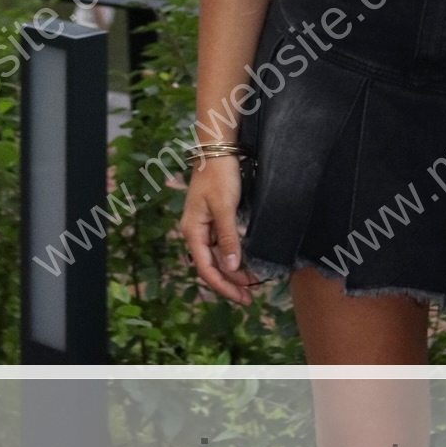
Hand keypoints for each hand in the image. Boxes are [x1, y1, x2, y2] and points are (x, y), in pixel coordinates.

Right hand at [180, 158, 260, 303]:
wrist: (217, 150)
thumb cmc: (219, 176)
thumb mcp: (224, 207)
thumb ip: (228, 238)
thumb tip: (231, 267)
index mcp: (193, 232)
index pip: (206, 269)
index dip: (224, 286)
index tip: (242, 297)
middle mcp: (195, 232)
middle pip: (211, 266)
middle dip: (230, 282)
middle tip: (250, 296)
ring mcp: (204, 226)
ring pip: (217, 256)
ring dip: (233, 271)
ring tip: (252, 283)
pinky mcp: (213, 219)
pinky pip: (222, 245)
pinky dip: (233, 256)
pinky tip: (245, 262)